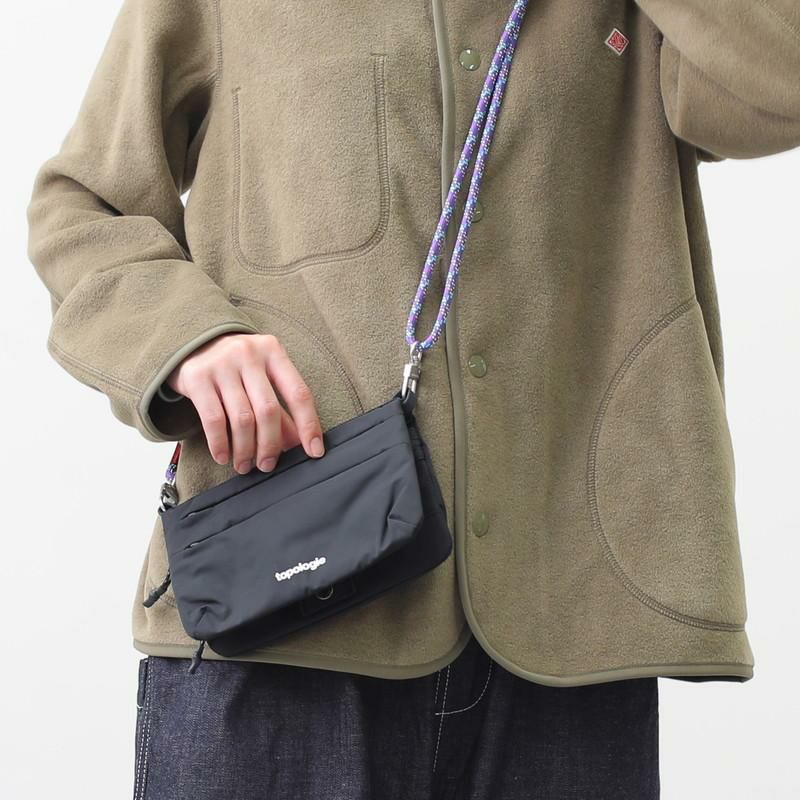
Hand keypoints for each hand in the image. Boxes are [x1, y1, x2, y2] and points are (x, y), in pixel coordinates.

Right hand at [165, 332, 324, 473]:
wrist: (192, 342)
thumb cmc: (237, 366)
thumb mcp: (262, 378)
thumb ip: (280, 410)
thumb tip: (299, 444)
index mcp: (273, 352)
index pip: (299, 393)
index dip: (309, 426)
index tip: (314, 452)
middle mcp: (249, 354)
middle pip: (268, 410)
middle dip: (270, 445)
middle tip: (267, 465)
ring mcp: (222, 364)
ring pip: (242, 418)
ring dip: (245, 450)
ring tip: (245, 465)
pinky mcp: (197, 377)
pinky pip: (213, 419)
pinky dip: (220, 444)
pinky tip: (224, 457)